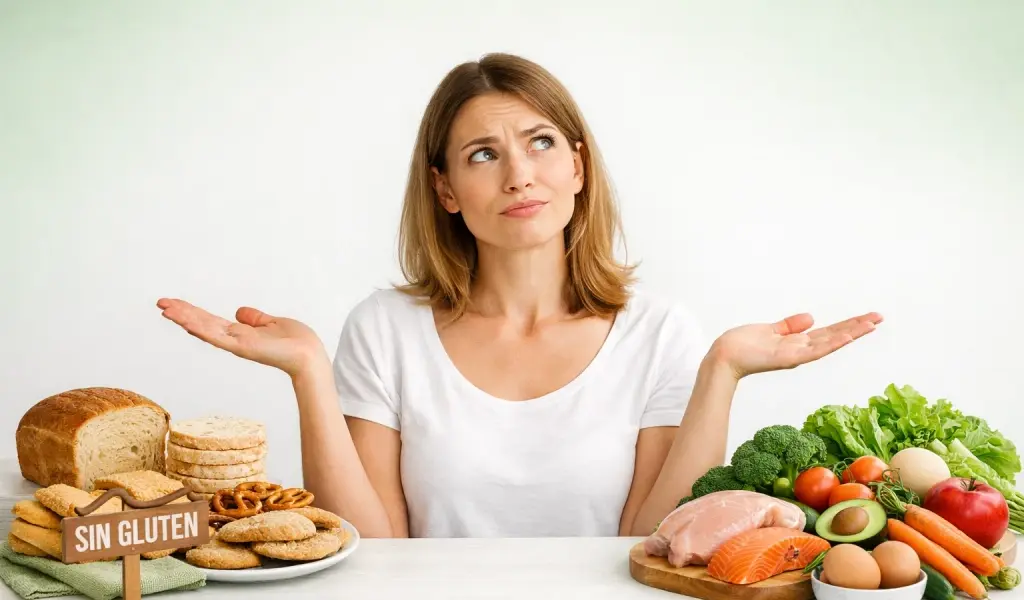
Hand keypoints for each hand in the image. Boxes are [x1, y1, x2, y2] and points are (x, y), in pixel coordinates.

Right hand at [156, 298, 326, 376]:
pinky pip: (218, 337)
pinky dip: (202, 329)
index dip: (192, 312)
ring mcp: (237, 344)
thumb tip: (239, 311)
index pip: (210, 321)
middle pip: (202, 324)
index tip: (174, 304)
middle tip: (160, 303)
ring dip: (185, 319)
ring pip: (205, 329)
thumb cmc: (296, 342)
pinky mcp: (243, 348)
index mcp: (240, 333)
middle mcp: (234, 339)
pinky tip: (186, 322)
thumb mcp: (272, 323)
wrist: (309, 355)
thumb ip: (255, 319)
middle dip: (181, 313)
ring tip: (165, 309)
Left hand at [709, 311, 882, 380]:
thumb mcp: (770, 330)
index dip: (847, 326)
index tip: (867, 318)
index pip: (828, 333)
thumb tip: (811, 318)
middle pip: (834, 336)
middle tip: (880, 317)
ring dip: (852, 333)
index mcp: (796, 343)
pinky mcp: (790, 357)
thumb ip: (790, 326)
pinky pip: (816, 349)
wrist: (724, 356)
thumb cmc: (742, 345)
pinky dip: (833, 342)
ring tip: (872, 323)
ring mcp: (797, 355)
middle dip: (857, 327)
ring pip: (830, 342)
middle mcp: (800, 350)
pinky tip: (848, 334)